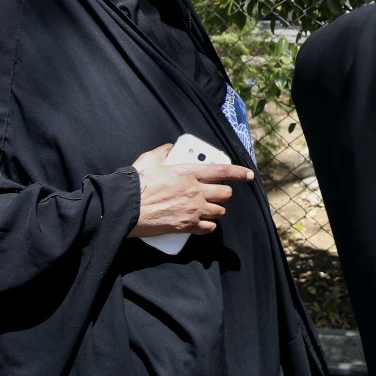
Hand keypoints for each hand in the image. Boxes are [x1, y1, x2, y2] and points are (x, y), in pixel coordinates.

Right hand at [127, 143, 254, 238]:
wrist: (126, 208)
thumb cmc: (137, 183)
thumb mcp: (149, 160)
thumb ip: (163, 152)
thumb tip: (170, 147)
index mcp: (189, 173)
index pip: (221, 171)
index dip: (238, 172)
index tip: (249, 175)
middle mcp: (195, 191)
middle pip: (224, 193)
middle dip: (224, 193)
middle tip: (219, 192)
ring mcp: (192, 210)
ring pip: (219, 211)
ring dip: (217, 209)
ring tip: (209, 207)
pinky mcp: (186, 226)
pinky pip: (207, 228)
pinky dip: (208, 226)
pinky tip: (203, 223)